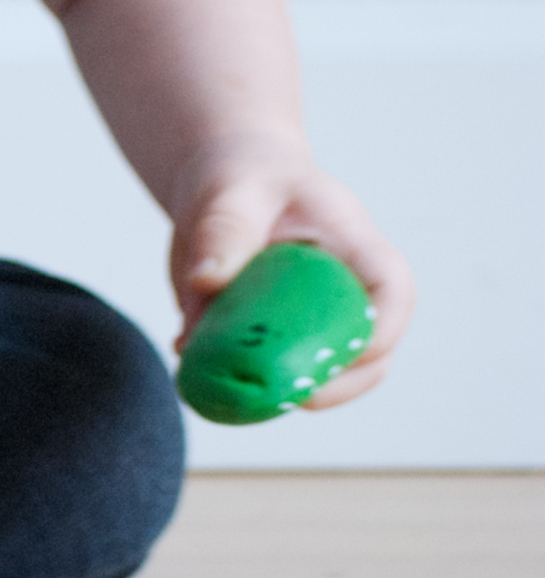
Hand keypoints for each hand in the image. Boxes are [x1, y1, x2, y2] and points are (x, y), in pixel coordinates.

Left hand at [170, 133, 414, 407]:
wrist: (223, 192)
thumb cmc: (243, 181)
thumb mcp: (232, 192)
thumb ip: (223, 231)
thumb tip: (206, 280)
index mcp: (355, 250)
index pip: (391, 293)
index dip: (378, 333)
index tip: (339, 355)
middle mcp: (345, 294)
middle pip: (370, 356)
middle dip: (334, 387)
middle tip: (276, 395)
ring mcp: (314, 323)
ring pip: (317, 378)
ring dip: (271, 391)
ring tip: (211, 372)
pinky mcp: (274, 343)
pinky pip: (262, 377)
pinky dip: (225, 380)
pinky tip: (185, 350)